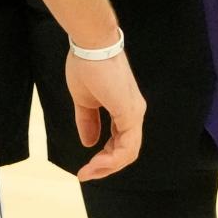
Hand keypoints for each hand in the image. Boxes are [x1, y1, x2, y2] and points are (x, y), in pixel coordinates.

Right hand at [65, 50, 144, 180]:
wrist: (90, 44)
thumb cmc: (86, 65)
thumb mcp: (84, 100)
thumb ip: (88, 122)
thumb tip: (89, 143)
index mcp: (124, 108)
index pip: (120, 142)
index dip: (104, 157)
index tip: (86, 166)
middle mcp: (134, 112)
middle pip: (125, 150)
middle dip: (105, 166)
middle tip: (86, 174)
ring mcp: (134, 113)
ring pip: (128, 152)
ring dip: (107, 166)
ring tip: (88, 171)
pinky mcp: (130, 112)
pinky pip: (126, 146)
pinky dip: (112, 159)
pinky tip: (95, 162)